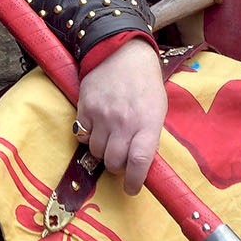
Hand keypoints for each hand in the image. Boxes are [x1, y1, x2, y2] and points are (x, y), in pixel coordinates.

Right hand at [76, 41, 167, 195]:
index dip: (135, 181)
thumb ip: (149, 136)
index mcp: (147, 123)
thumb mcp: (157, 110)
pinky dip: (88, 137)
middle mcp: (123, 121)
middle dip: (117, 167)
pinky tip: (96, 126)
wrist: (122, 52)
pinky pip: (82, 135)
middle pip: (113, 162)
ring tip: (109, 138)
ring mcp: (102, 115)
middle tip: (120, 159)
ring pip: (96, 152)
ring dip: (102, 151)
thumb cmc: (145, 83)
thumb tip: (140, 164)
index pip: (139, 162)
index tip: (132, 188)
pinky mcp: (84, 107)